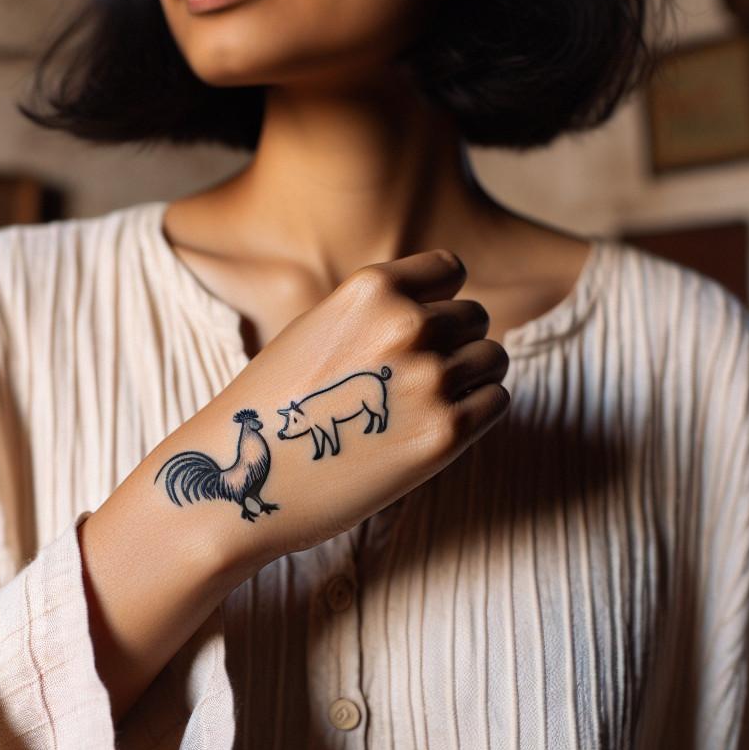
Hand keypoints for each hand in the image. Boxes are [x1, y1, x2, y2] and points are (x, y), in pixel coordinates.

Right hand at [146, 249, 510, 567]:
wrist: (253, 480)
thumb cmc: (280, 408)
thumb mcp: (321, 329)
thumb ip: (380, 314)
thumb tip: (444, 313)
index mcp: (371, 290)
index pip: (451, 269)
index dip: (442, 299)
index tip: (425, 326)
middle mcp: (407, 326)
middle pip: (476, 318)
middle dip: (456, 343)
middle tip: (417, 379)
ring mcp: (430, 380)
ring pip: (493, 359)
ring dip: (472, 378)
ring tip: (426, 404)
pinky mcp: (446, 434)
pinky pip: (495, 401)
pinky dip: (476, 411)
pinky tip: (436, 426)